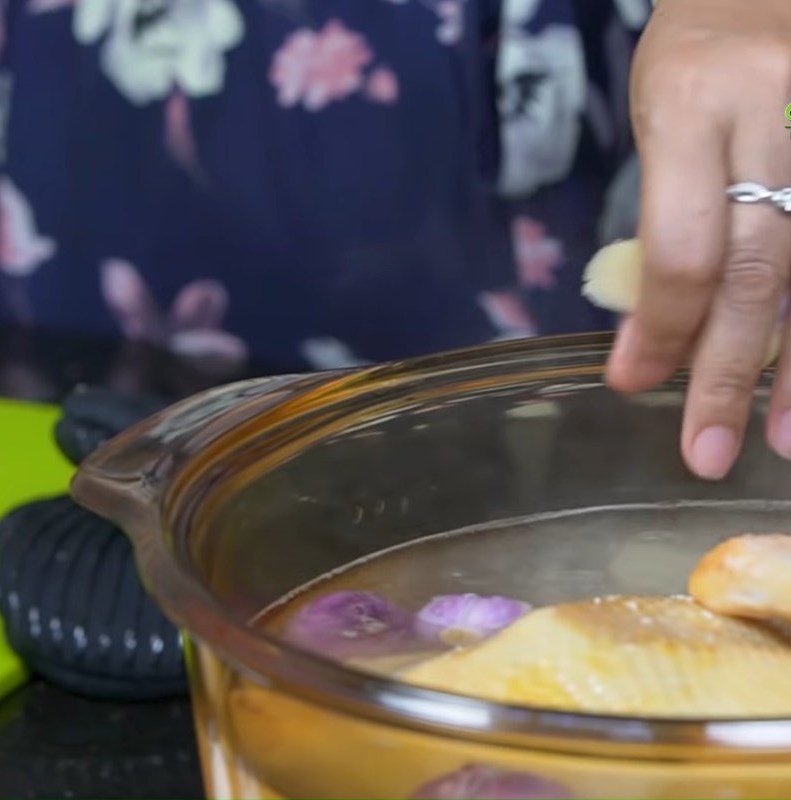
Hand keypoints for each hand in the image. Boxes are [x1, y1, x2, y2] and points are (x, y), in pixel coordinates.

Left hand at [607, 0, 790, 479]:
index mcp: (692, 104)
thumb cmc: (702, 52)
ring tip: (781, 442)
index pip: (679, 249)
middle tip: (704, 452)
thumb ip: (665, 215)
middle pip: (756, 272)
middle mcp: (777, 111)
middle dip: (728, 373)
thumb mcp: (661, 118)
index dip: (660, 328)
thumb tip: (655, 330)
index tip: (632, 386)